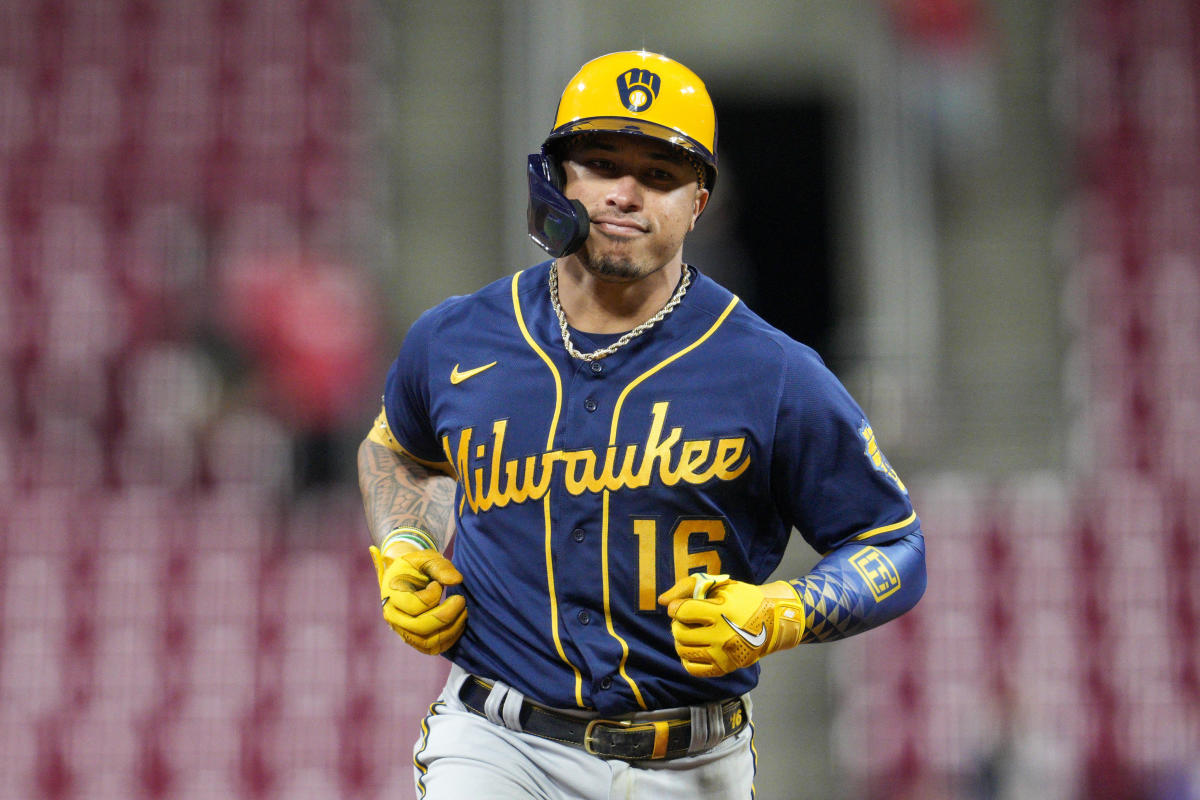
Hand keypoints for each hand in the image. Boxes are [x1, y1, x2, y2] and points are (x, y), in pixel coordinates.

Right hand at [370, 546, 466, 654]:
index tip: (437, 584)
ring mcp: (401, 630)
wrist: (407, 577)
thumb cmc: (417, 567)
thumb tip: (457, 580)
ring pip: (427, 642)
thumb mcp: (426, 558)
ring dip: (451, 629)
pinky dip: (449, 639)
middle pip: (421, 627)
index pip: (415, 605)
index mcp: (392, 594)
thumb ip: (440, 566)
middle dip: (447, 615)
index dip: (433, 595)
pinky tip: (459, 623)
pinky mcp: (413, 639)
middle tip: (461, 600)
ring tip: (463, 612)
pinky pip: (431, 649)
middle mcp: (393, 616)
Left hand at [658, 573, 805, 676]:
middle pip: (679, 633)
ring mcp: (723, 655)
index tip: (682, 606)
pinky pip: (693, 668)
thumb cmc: (743, 599)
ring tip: (691, 632)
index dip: (676, 607)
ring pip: (683, 651)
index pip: (682, 612)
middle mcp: (723, 635)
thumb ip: (687, 587)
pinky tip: (695, 647)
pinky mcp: (725, 668)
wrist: (772, 621)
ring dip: (681, 640)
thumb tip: (662, 602)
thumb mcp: (719, 584)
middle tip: (687, 619)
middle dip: (678, 623)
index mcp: (722, 612)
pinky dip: (687, 657)